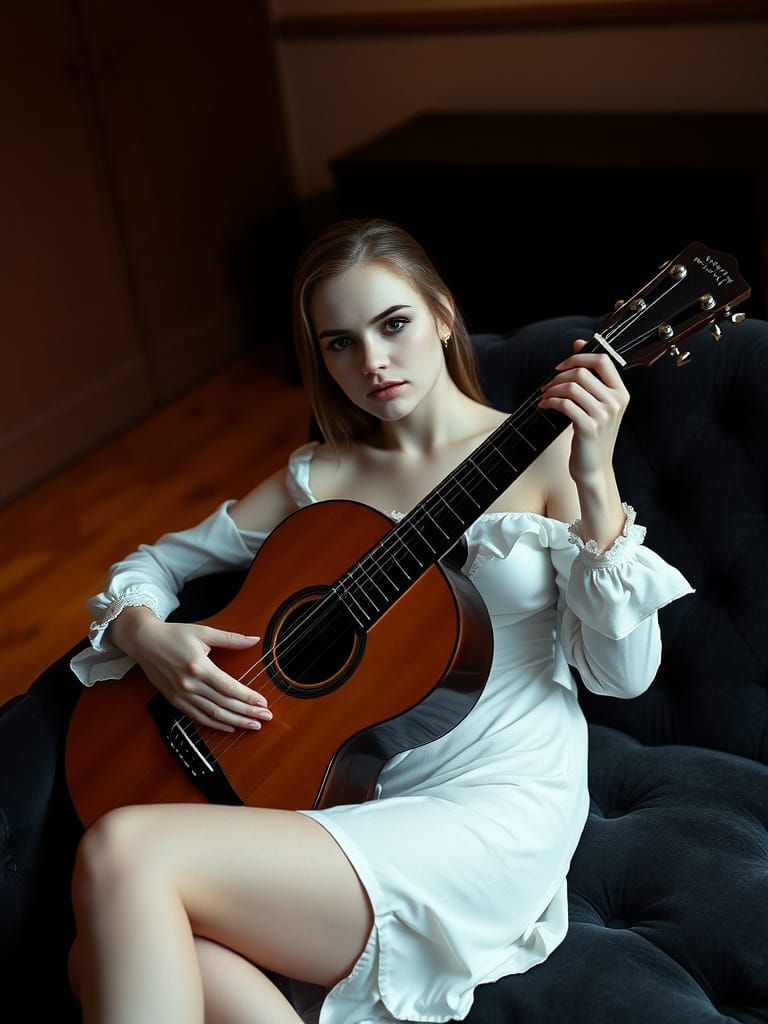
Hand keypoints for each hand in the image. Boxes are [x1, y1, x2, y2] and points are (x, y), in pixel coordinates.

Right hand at [123, 616, 271, 731]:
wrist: (144, 641)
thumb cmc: (174, 634)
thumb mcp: (204, 632)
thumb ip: (230, 638)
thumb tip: (254, 639)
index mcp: (199, 666)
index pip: (229, 687)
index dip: (248, 697)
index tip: (263, 703)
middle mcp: (190, 684)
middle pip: (224, 703)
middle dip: (247, 712)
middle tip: (266, 717)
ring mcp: (182, 694)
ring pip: (213, 714)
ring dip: (235, 721)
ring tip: (253, 725)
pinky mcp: (175, 700)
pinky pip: (198, 717)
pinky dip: (215, 724)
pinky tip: (230, 726)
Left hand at [538, 338, 628, 486]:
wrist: (593, 469)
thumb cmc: (592, 436)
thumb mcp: (596, 405)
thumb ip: (590, 377)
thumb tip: (578, 343)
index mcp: (621, 393)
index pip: (603, 360)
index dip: (579, 357)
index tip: (560, 365)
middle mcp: (616, 402)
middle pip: (582, 372)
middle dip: (558, 376)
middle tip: (547, 386)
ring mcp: (604, 415)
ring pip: (571, 387)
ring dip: (551, 389)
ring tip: (544, 397)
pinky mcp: (589, 427)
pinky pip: (564, 404)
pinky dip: (550, 402)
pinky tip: (544, 406)